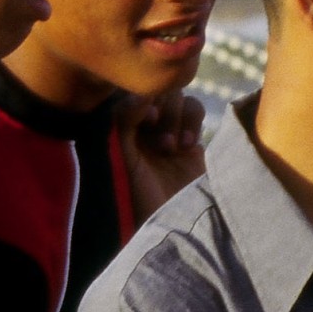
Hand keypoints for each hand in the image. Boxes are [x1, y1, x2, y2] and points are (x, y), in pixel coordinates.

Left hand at [117, 89, 205, 220]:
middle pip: (155, 89)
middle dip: (161, 109)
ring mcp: (167, 127)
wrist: (172, 222)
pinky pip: (193, 108)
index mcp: (118, 126)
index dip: (141, 97)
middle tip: (161, 141)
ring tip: (171, 148)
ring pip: (176, 95)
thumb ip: (124, 122)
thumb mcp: (123, 158)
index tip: (146, 119)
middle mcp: (141, 123)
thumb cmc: (138, 194)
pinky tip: (187, 146)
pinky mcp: (190, 136)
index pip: (129, 91)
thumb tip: (139, 94)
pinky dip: (192, 120)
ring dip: (175, 116)